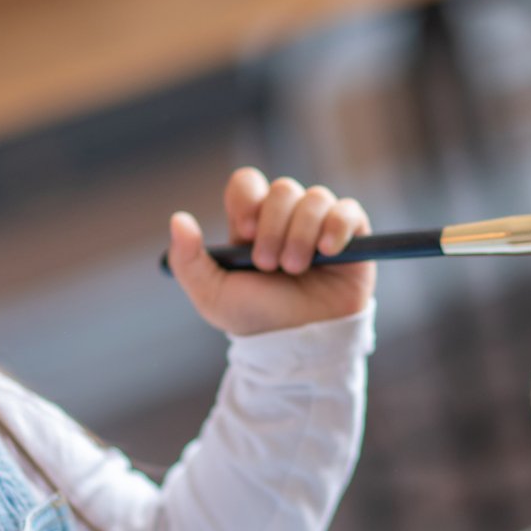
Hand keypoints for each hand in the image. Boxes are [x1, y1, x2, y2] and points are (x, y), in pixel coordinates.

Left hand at [165, 166, 374, 335]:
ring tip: (297, 268)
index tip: (245, 231)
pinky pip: (349, 211)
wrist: (297, 346)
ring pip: (316, 198)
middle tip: (271, 265)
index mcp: (252, 224)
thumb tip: (178, 218)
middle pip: (283, 189)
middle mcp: (286, 218)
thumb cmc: (255, 320)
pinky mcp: (352, 237)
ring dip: (303, 232)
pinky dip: (338, 226)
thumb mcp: (212, 295)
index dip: (247, 199)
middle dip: (275, 227)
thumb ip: (188, 259)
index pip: (248, 184)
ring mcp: (319, 225)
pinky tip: (329, 251)